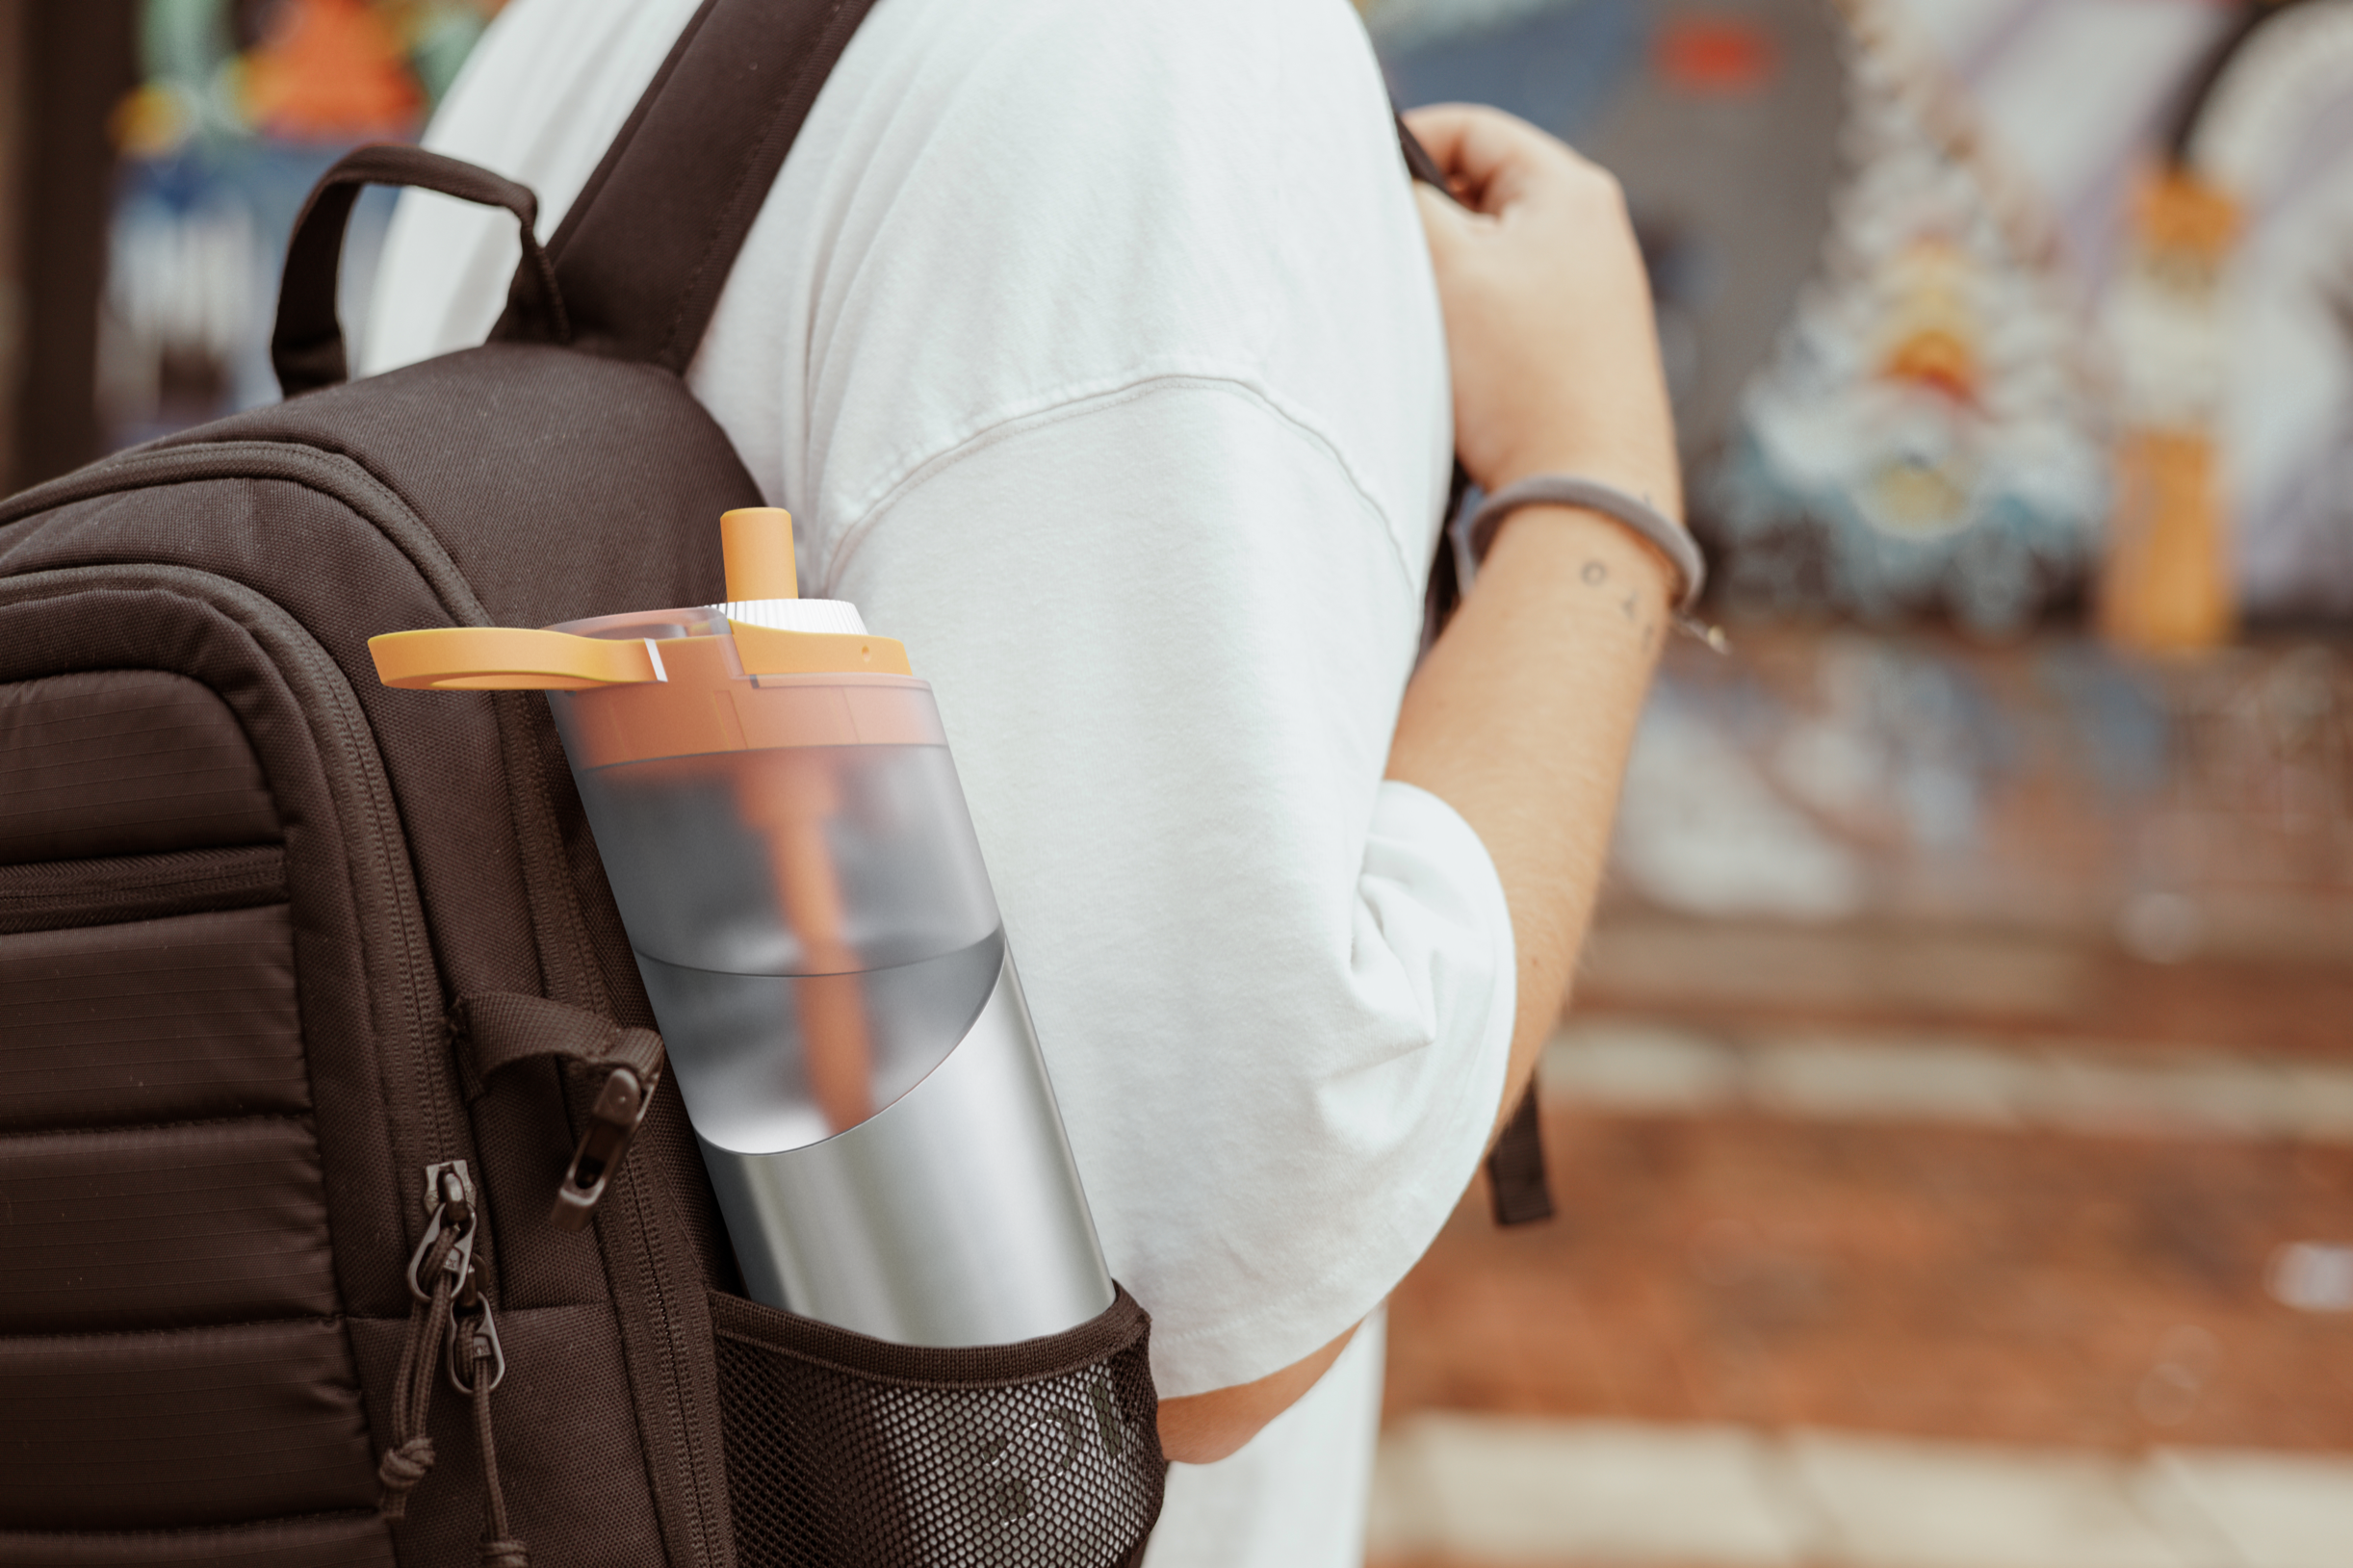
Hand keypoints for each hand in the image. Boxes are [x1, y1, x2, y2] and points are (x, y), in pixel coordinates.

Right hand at [1404, 104, 1681, 521]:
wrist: (1583, 489)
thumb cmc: (1523, 381)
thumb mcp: (1447, 270)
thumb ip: (1409, 207)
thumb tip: (1388, 185)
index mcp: (1571, 191)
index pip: (1471, 130)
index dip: (1408, 146)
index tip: (1361, 187)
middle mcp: (1596, 232)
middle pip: (1481, 192)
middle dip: (1427, 224)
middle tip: (1387, 263)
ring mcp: (1596, 291)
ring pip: (1491, 256)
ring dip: (1448, 281)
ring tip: (1425, 324)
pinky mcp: (1585, 346)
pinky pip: (1510, 308)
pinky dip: (1473, 322)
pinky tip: (1457, 364)